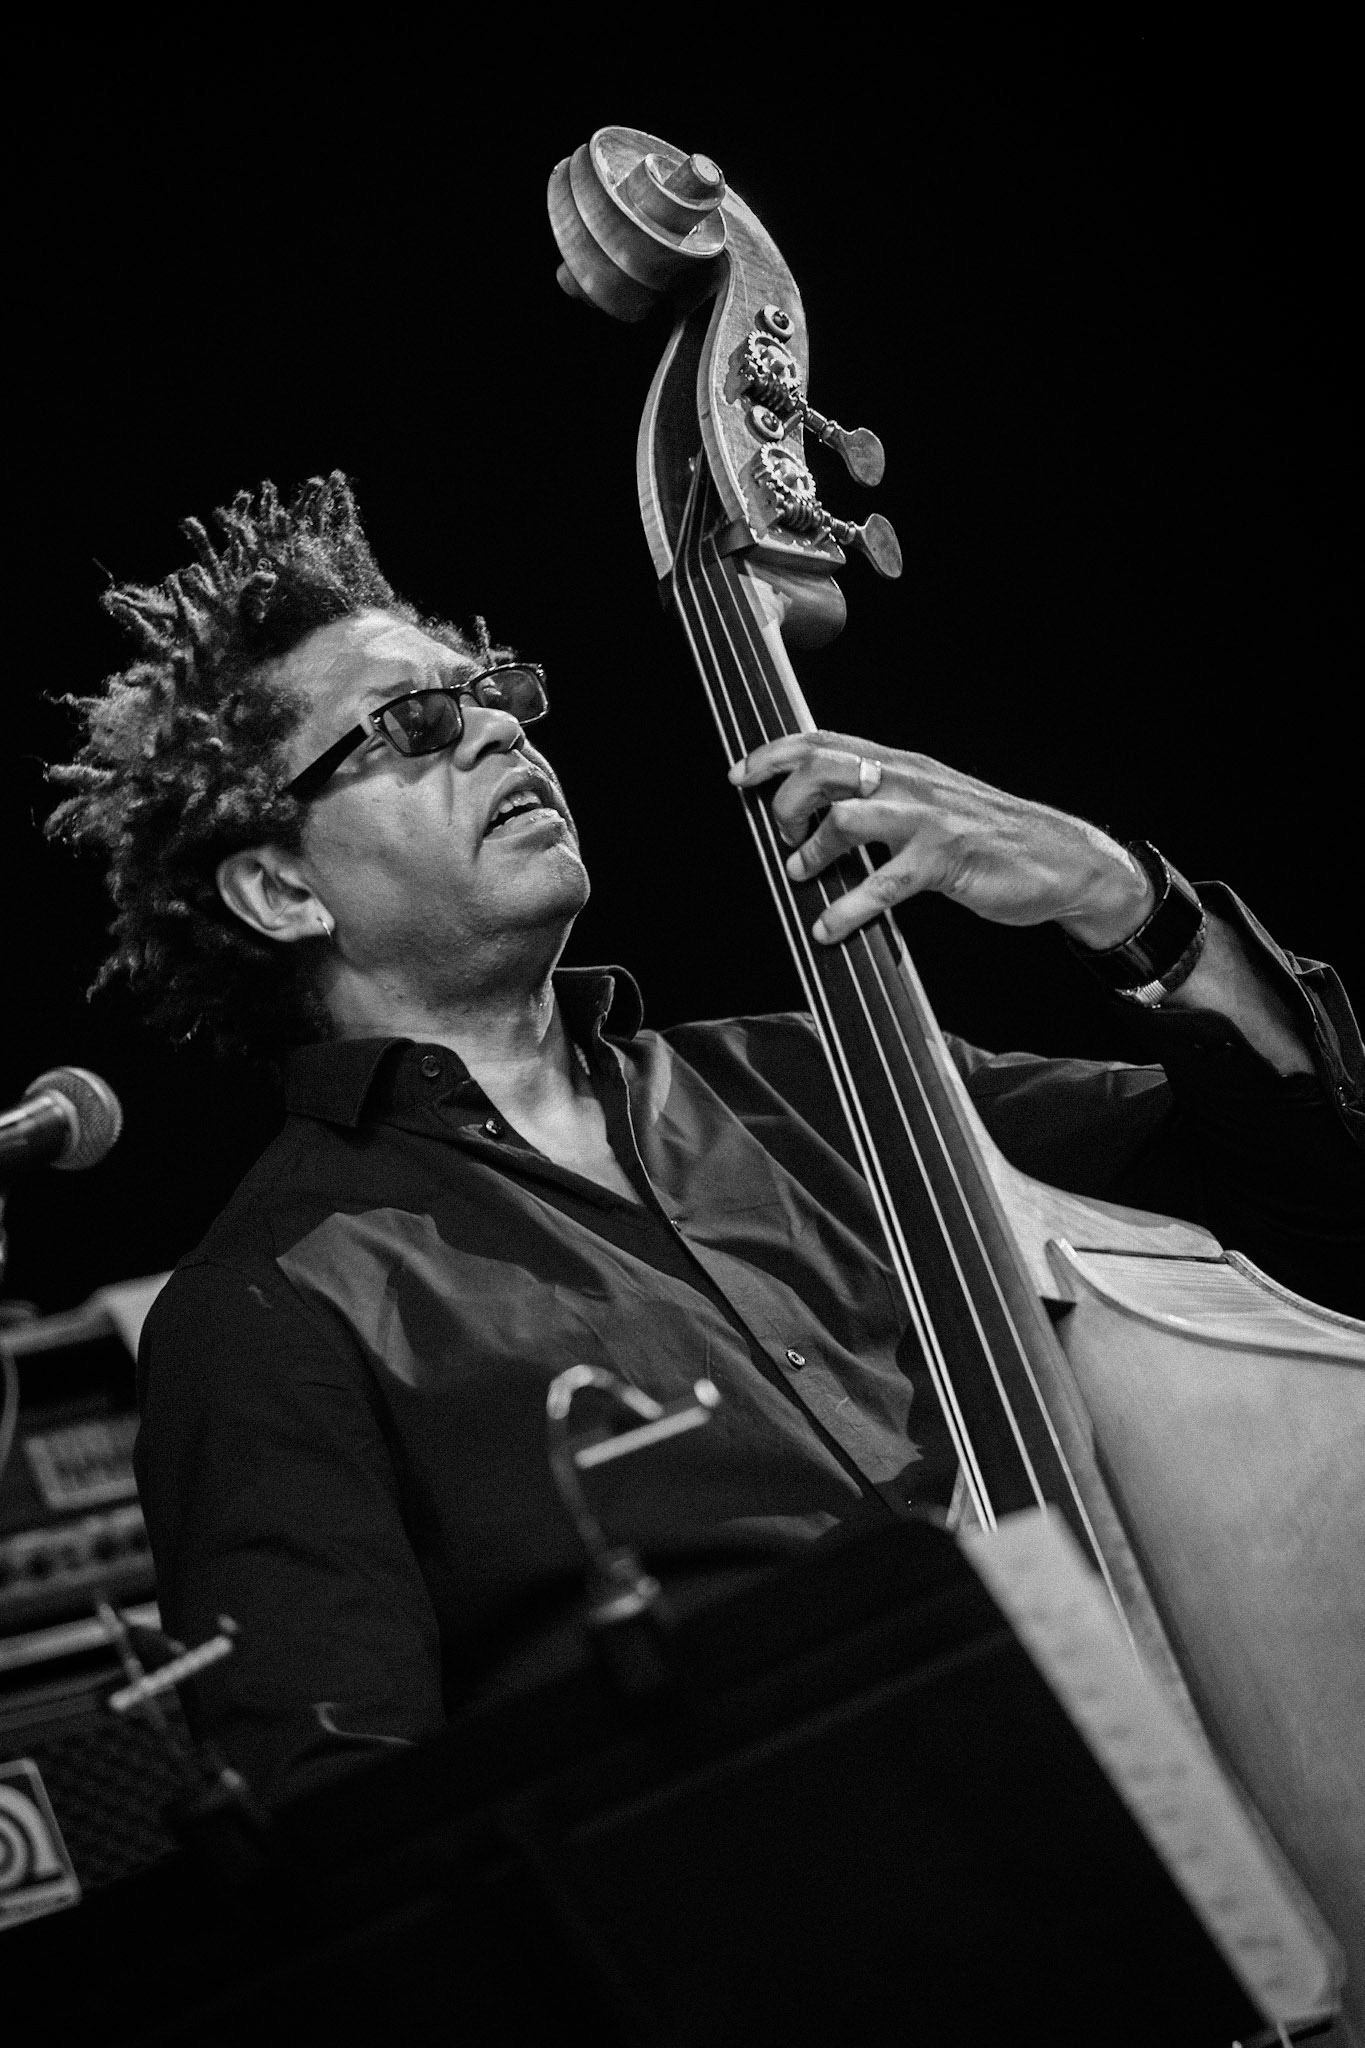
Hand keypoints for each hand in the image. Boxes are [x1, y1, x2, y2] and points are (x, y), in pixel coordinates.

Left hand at [728, 732, 1152, 947]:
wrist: (1061, 859)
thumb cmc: (989, 836)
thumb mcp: (930, 803)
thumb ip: (881, 800)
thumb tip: (821, 814)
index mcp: (902, 764)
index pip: (825, 741)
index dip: (775, 754)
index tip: (739, 774)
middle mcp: (910, 781)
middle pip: (824, 769)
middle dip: (786, 802)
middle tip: (784, 837)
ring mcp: (928, 819)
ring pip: (844, 820)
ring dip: (810, 852)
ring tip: (801, 875)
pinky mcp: (946, 861)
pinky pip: (882, 884)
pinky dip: (846, 909)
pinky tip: (829, 928)